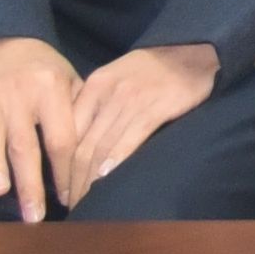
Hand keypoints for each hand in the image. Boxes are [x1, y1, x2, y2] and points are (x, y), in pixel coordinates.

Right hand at [0, 35, 79, 220]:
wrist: (0, 38)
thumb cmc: (41, 69)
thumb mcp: (68, 80)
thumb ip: (80, 112)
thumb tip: (93, 155)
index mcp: (51, 91)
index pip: (62, 139)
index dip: (65, 171)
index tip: (69, 199)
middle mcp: (19, 96)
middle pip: (25, 146)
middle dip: (30, 184)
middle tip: (34, 217)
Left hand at [67, 41, 217, 192]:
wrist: (192, 48)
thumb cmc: (153, 69)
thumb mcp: (116, 78)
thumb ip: (97, 105)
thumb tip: (81, 142)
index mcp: (94, 86)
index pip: (68, 132)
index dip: (61, 166)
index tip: (62, 189)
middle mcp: (107, 93)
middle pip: (82, 145)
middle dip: (73, 179)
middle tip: (72, 205)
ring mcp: (130, 100)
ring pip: (101, 147)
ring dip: (90, 179)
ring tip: (87, 202)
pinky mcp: (155, 106)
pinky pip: (129, 139)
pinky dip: (115, 161)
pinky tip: (107, 179)